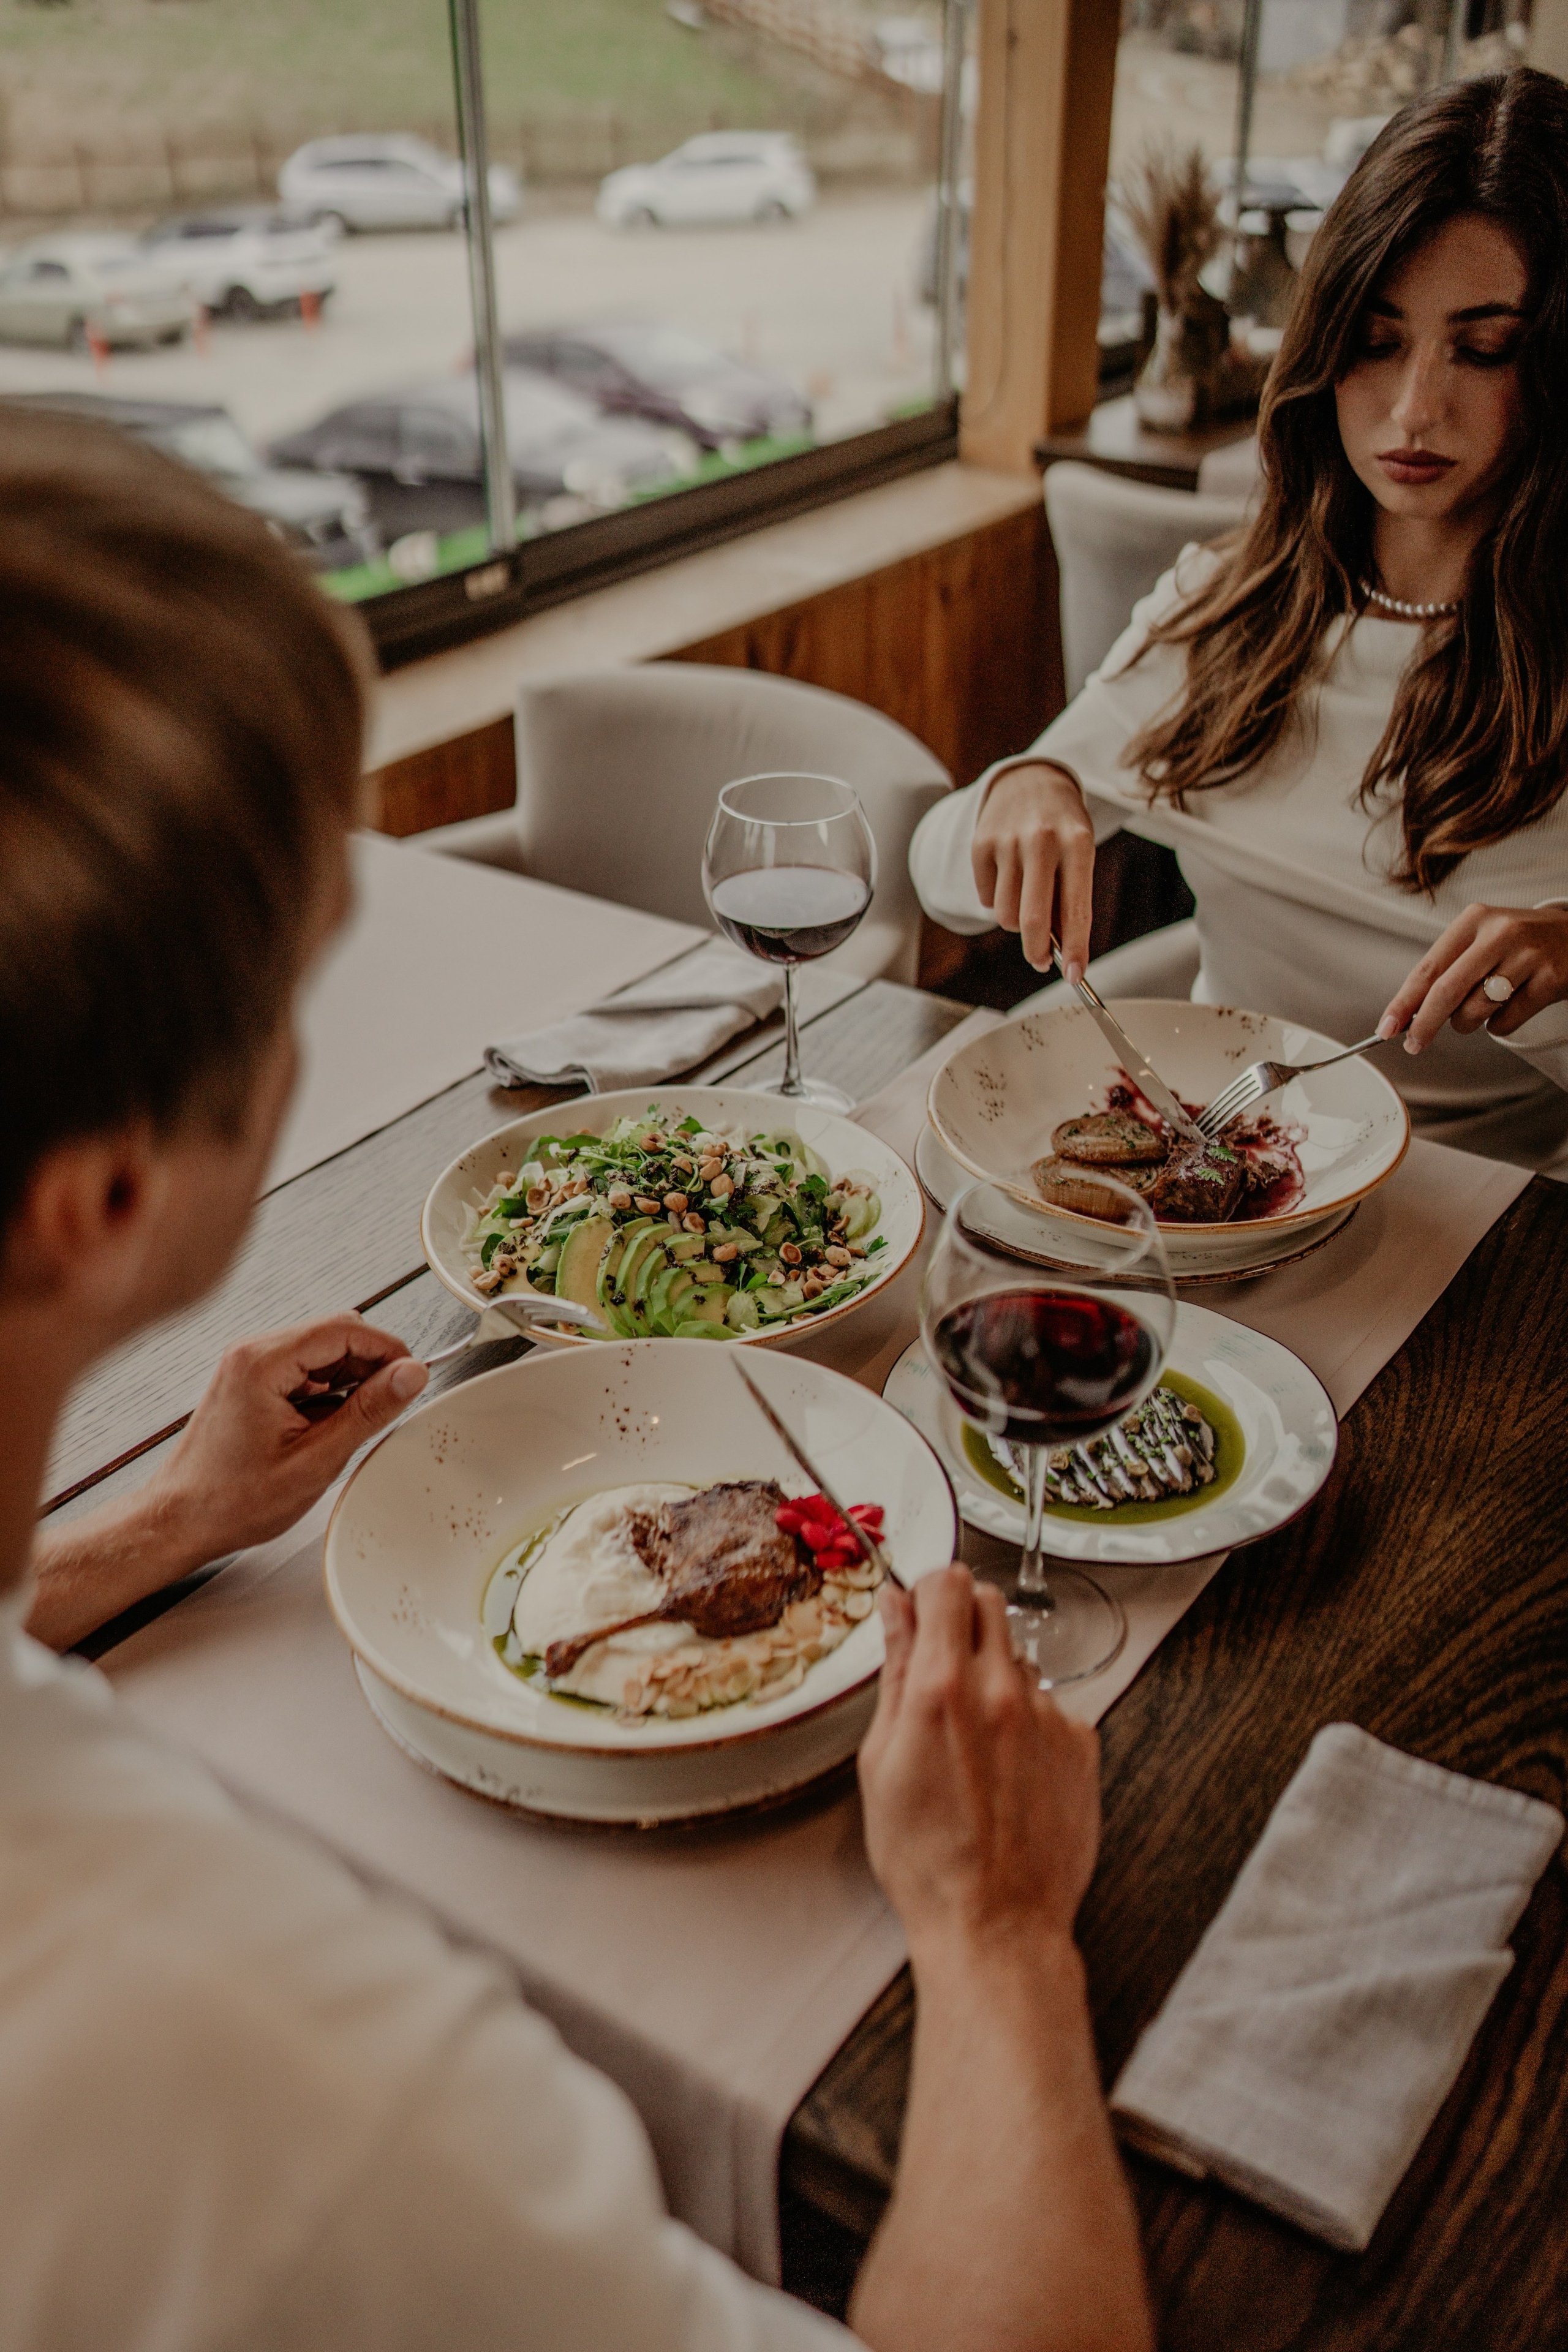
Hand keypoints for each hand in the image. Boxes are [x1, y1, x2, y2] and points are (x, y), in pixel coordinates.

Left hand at [144, 1314, 428, 1562]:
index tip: (413, 1376)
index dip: (388, 1349)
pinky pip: (305, 1372)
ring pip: (323, 1353)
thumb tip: (410, 1374)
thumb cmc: (232, 1500)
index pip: (344, 1328)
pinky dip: (328, 1393)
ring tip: (355, 1425)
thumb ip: (368, 1411)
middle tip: (391, 1404)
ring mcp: (249, 1366)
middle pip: (334, 1334)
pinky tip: (330, 1428)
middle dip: (371, 1365)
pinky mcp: (251, 1383)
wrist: (181, 1520)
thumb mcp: (316, 1460)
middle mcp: (252, 1353)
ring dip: (350, 1381)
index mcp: (262, 1363)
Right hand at [859, 1566, 1100, 1961]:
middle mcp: (1000, 1691)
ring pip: (1020, 1658)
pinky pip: (1052, 1706)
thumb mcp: (882, 1761)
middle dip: (964, 1620)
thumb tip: (896, 1610)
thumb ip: (895, 1671)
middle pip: (990, 1603)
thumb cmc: (927, 1858)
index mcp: (941, 1688)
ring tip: (975, 1741)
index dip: (930, 1590)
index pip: (948, 1583)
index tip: (922, 1610)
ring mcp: (1048, 1717)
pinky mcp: (1082, 1746)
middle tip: (944, 1668)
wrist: (995, 1924)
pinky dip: (1029, 1721)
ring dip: (997, 1677)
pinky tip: (1010, 1769)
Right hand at [971, 762, 1095, 977]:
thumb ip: (1071, 896)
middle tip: (1042, 961)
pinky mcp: (981, 844)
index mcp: (1077, 843)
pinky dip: (998, 900)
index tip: (1076, 976)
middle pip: (1032, 919)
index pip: (1076, 909)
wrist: (1030, 779)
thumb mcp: (1080, 852)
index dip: (1076, 949)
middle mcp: (1041, 840)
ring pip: (1005, 915)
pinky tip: (1009, 878)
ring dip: (1016, 923)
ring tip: (1026, 903)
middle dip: (1037, 951)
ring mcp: (1007, 841)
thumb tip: (1060, 950)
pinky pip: (987, 898)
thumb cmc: (1062, 825)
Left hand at [1380, 904, 1567, 1053]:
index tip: (1388, 1027)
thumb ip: (1449, 969)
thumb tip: (1409, 1013)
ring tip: (1482, 1008)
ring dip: (1469, 1022)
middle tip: (1414, 1043)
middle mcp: (1500, 932)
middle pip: (1447, 990)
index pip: (1428, 968)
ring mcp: (1527, 955)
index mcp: (1474, 920)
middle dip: (1425, 1024)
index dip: (1403, 1002)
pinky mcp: (1550, 978)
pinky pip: (1506, 1021)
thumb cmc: (1522, 943)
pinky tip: (1510, 1007)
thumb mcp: (1484, 940)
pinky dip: (1499, 1026)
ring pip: (1476, 1009)